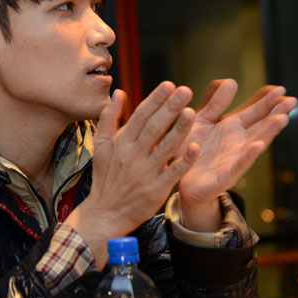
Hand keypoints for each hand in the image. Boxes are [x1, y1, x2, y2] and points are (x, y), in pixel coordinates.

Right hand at [66, 82, 199, 268]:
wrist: (106, 213)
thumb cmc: (105, 176)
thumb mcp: (101, 145)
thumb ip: (110, 117)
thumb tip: (119, 92)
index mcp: (122, 143)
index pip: (140, 116)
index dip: (155, 99)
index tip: (169, 85)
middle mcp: (134, 155)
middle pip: (154, 128)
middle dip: (170, 108)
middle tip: (185, 91)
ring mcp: (146, 172)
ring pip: (166, 147)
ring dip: (179, 129)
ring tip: (191, 111)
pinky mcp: (157, 189)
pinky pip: (173, 172)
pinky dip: (184, 160)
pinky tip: (195, 146)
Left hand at [176, 79, 297, 228]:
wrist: (177, 178)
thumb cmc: (190, 149)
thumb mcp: (201, 121)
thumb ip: (216, 104)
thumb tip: (232, 81)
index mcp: (231, 128)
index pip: (254, 112)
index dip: (267, 101)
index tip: (282, 89)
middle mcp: (237, 143)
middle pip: (261, 126)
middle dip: (276, 114)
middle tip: (293, 101)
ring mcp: (234, 160)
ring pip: (255, 144)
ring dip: (268, 133)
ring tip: (282, 119)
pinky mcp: (224, 177)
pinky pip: (238, 166)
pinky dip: (248, 156)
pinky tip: (258, 145)